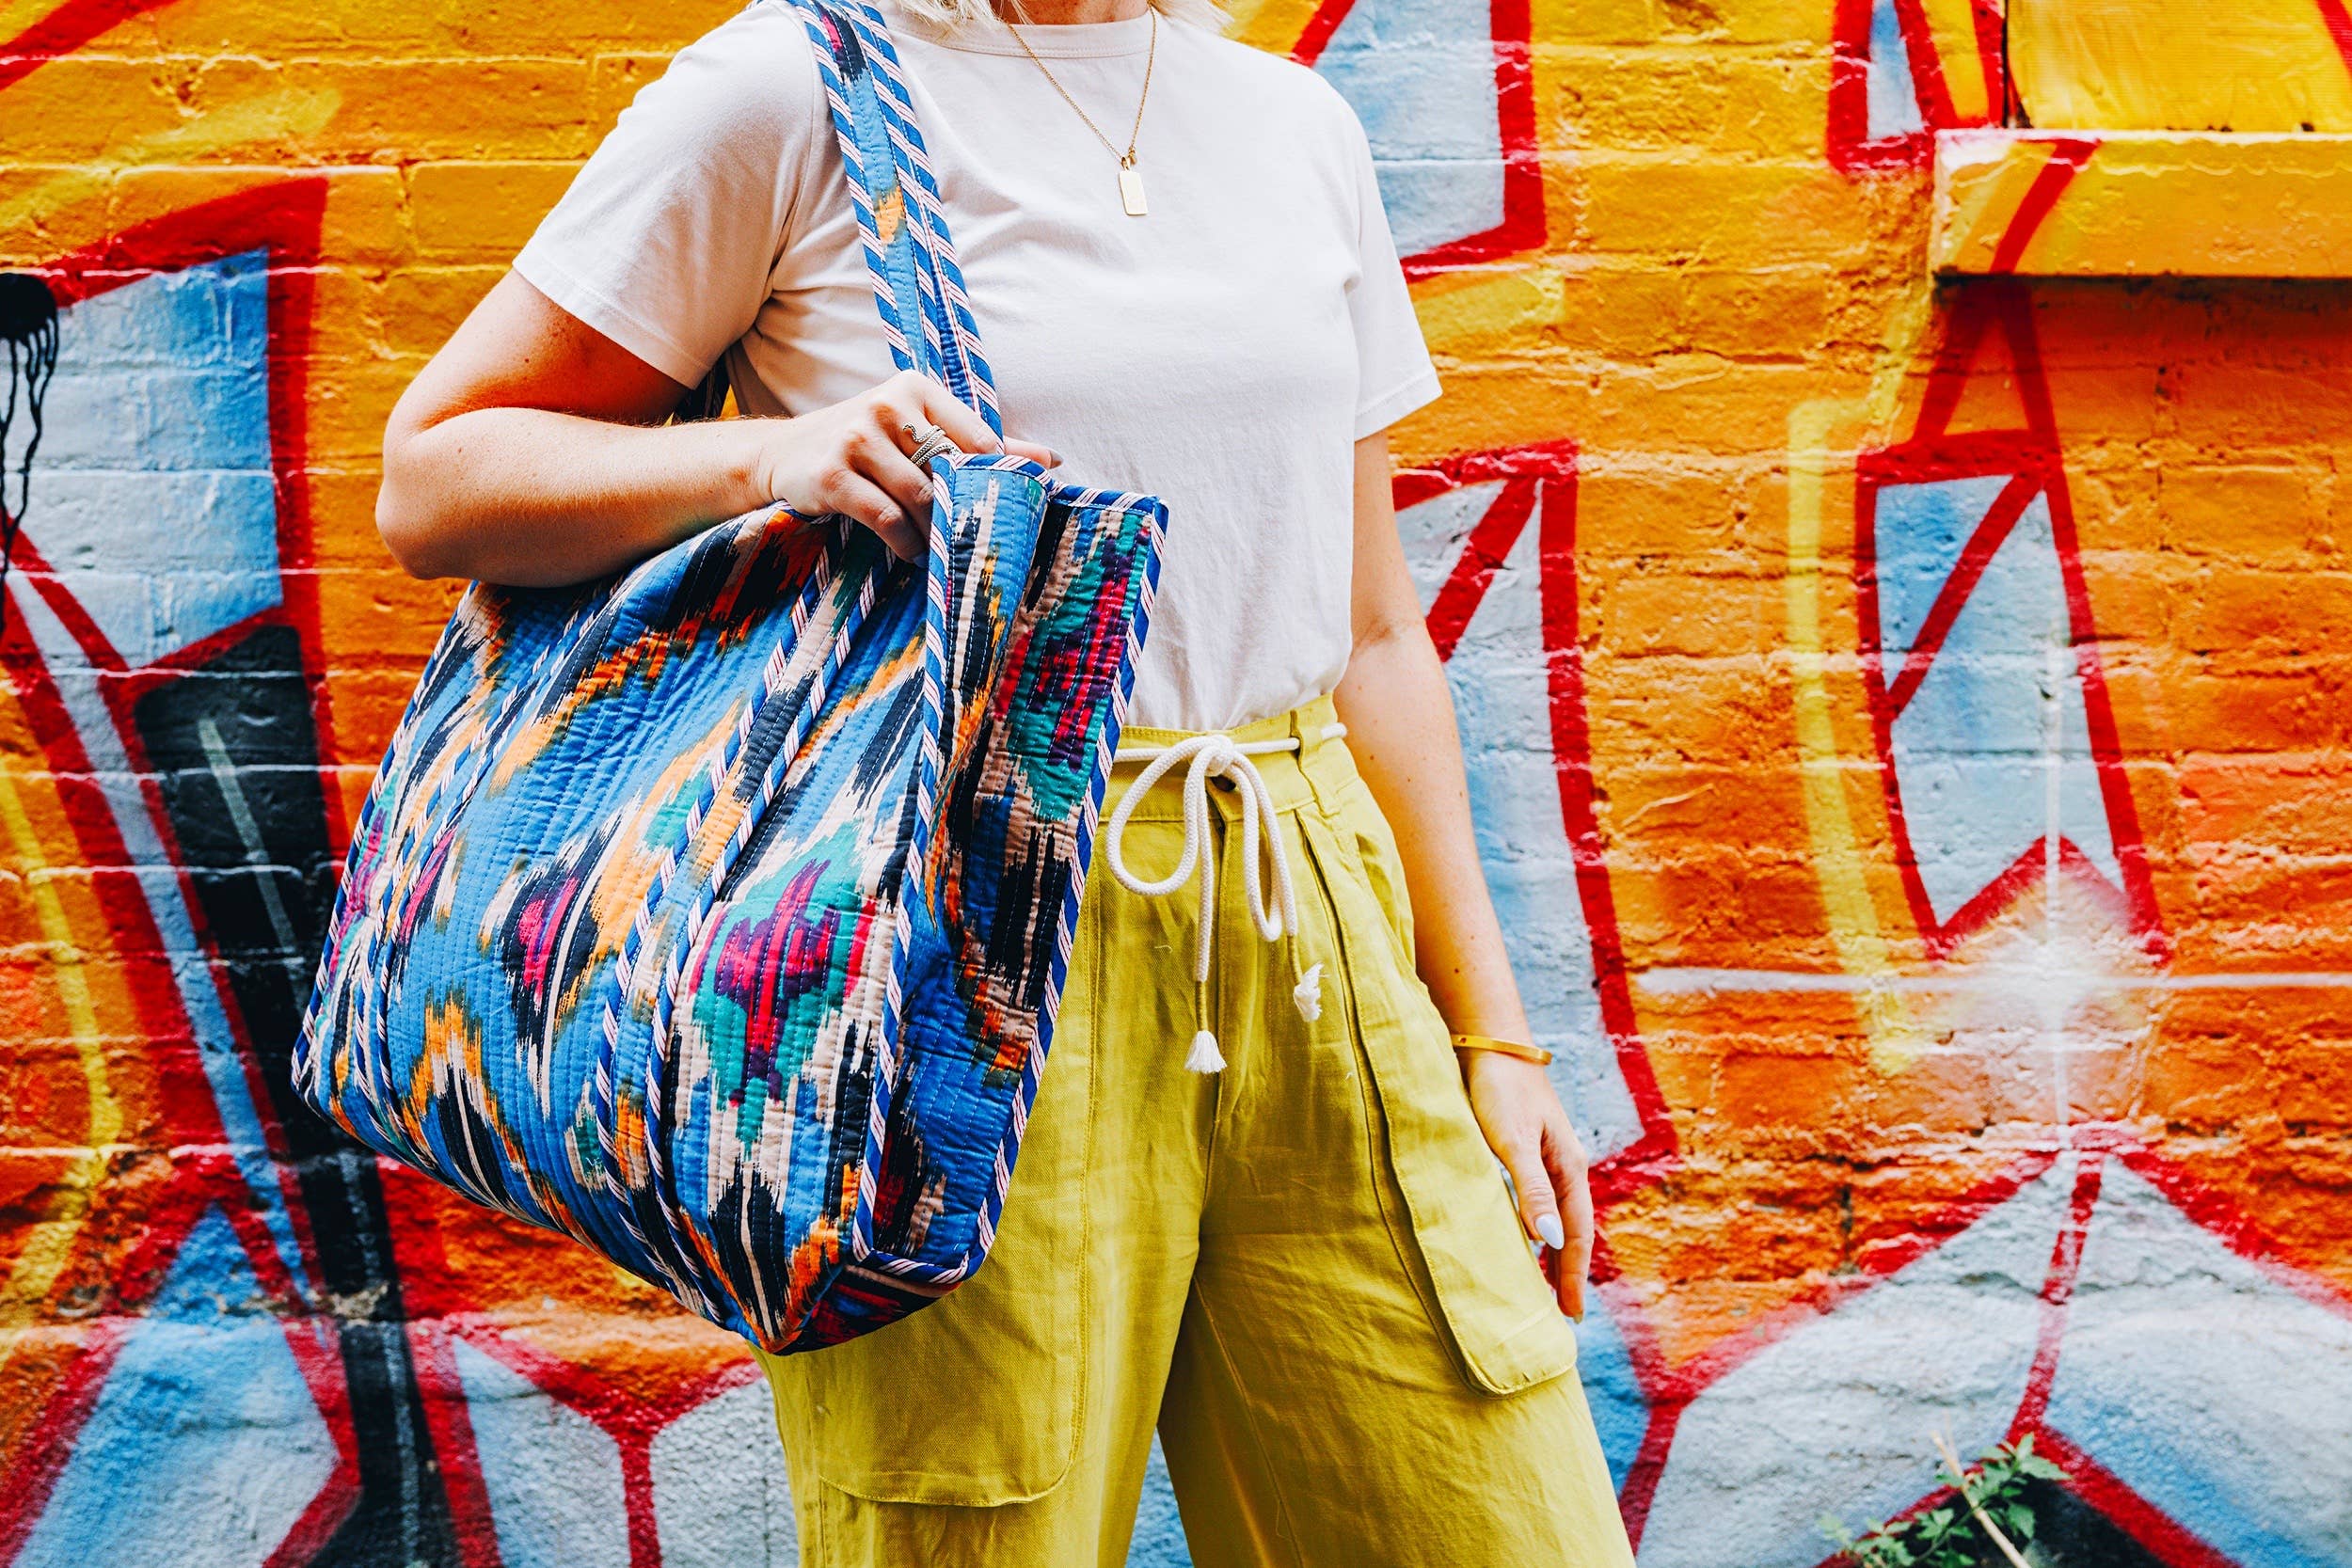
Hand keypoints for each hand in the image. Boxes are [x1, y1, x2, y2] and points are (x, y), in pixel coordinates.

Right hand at [748, 370, 1055, 560]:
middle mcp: (887, 405)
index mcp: (917, 388)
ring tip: (938, 548)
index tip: (997, 507)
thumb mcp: (918, 431)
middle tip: (970, 537)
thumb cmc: (865, 444)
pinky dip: (906, 542)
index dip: (994, 478)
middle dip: (962, 510)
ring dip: (934, 532)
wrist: (784, 454)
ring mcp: (857, 438)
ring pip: (921, 498)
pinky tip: (911, 551)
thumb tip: (1050, 459)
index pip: (977, 438)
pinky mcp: (834, 475)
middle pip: (950, 471)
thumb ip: (978, 444)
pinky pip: (888, 519)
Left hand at [1459, 1049, 1592, 1319]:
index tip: (1570, 1313)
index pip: (1576, 1234)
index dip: (1573, 1275)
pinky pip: (1539, 1202)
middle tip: (1564, 1314)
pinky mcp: (1526, 1149)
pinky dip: (1536, 1229)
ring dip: (1554, 1253)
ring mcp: (1547, 1157)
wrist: (1490, 1043)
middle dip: (1569, 1272)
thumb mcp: (1515, 1141)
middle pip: (1572, 1229)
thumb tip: (1550, 1242)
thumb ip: (1532, 1190)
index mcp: (1569, 1168)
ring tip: (1547, 1287)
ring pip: (1556, 1217)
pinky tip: (1524, 1239)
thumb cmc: (1500, 1090)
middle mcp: (1564, 1166)